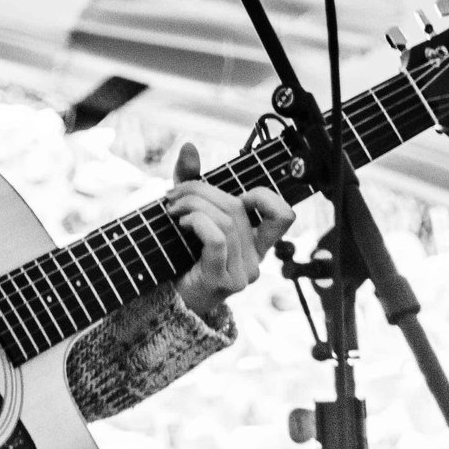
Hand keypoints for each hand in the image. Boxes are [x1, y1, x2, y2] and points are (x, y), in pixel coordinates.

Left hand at [166, 140, 292, 316]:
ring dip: (193, 205)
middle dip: (200, 190)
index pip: (283, 216)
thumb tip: (189, 146)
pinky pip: (218, 239)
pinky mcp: (222, 280)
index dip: (264, 196)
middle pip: (238, 208)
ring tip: (172, 209)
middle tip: (173, 195)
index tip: (235, 195)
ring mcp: (242, 272)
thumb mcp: (189, 214)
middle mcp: (255, 260)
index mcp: (256, 245)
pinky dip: (198, 221)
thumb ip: (192, 183)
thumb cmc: (179, 257)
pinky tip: (181, 223)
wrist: (165, 302)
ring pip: (226, 221)